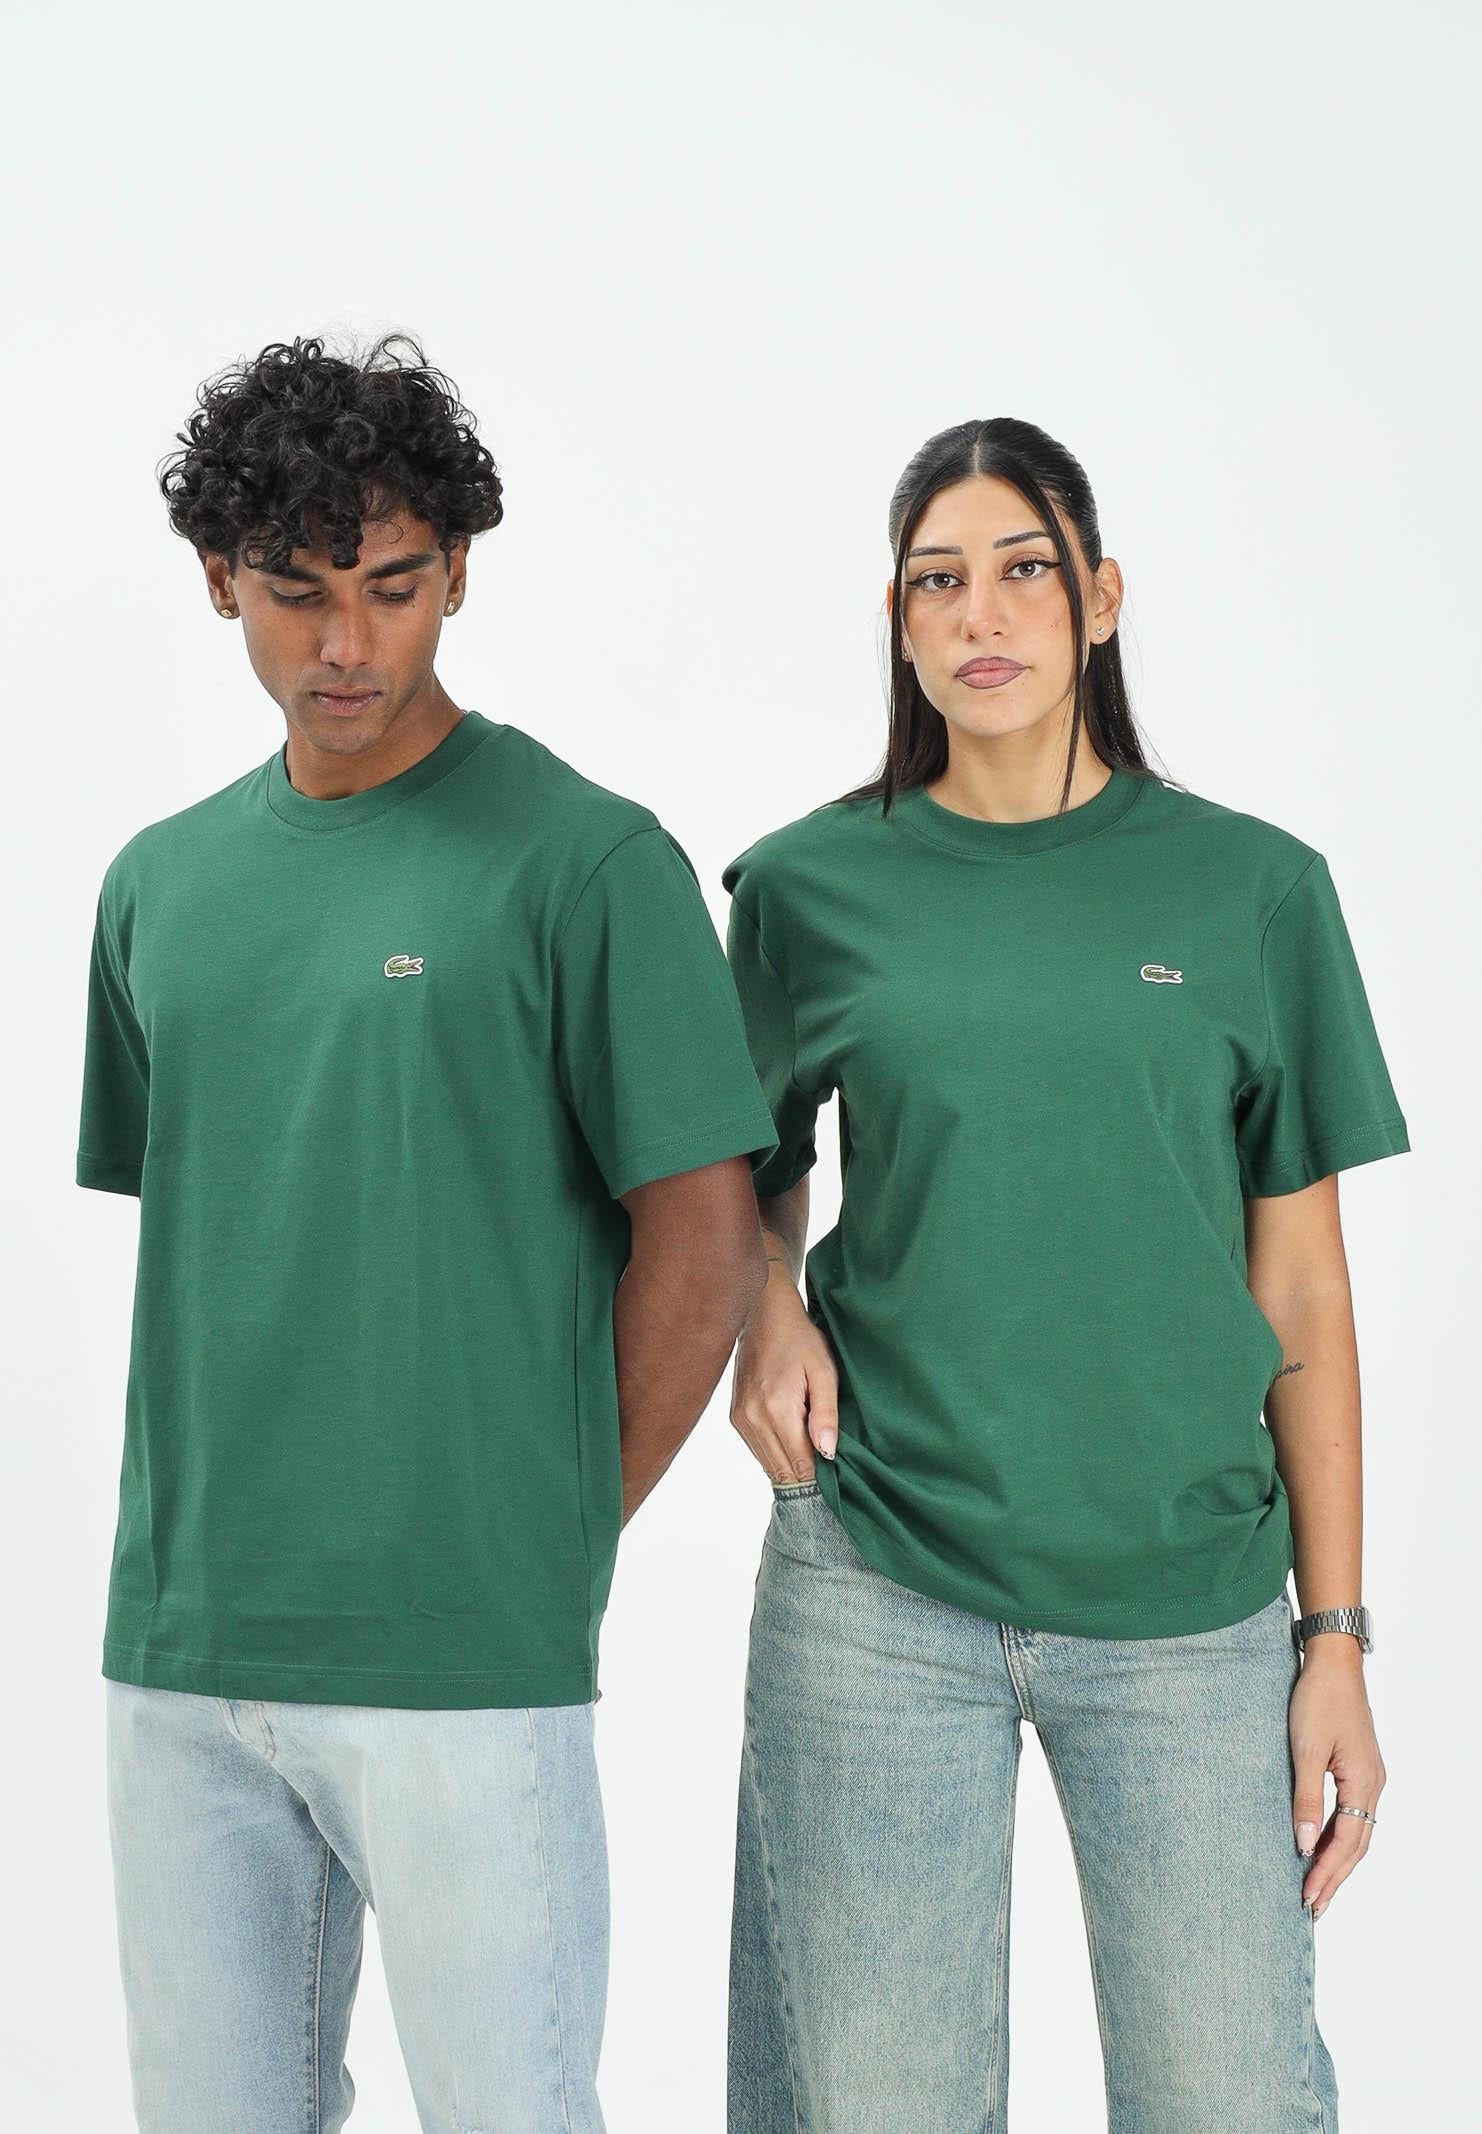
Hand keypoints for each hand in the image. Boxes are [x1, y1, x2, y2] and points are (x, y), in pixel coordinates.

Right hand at [729, 1277, 838, 1483]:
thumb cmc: (800, 1339)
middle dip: (806, 1477)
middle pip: (782, 1469)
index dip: (820, 1476)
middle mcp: (753, 1418)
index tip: (837, 1478)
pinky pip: (758, 1449)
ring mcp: (740, 1418)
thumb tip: (828, 1453)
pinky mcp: (735, 1416)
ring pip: (768, 1464)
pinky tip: (793, 1443)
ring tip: (813, 1457)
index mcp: (777, 1408)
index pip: (800, 1463)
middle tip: (829, 1474)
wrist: (764, 1315)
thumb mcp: (824, 1371)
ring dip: (790, 1466)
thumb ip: (826, 1414)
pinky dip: (776, 1453)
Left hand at [1289, 1642, 1384, 1920]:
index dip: (1327, 1873)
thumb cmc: (1318, 1700)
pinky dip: (1336, 1837)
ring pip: (1356, 1833)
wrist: (1333, 1663)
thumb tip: (1303, 1845)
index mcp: (1364, 1783)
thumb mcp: (1305, 1750)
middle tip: (1312, 1908)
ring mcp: (1368, 1778)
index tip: (1308, 1898)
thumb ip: (1305, 1799)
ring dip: (1335, 1861)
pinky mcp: (1358, 1769)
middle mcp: (1373, 1785)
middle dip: (1334, 1877)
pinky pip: (1351, 1815)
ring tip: (1315, 1888)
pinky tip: (1319, 1848)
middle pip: (1356, 1845)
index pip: (1347, 1843)